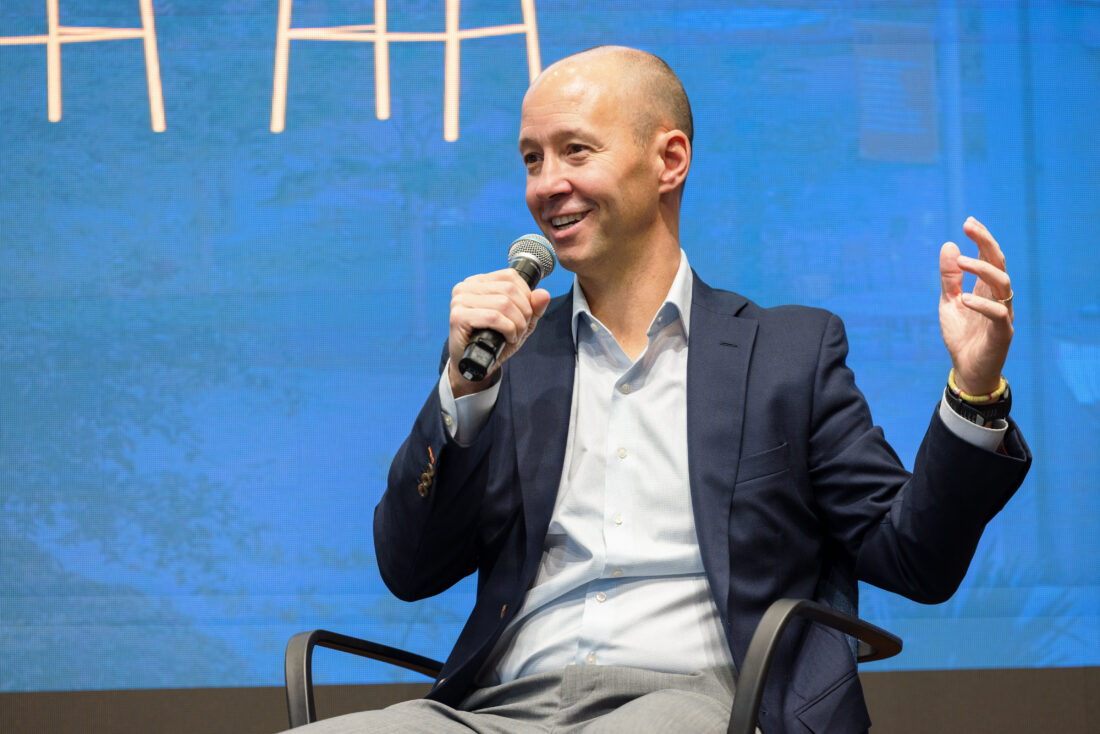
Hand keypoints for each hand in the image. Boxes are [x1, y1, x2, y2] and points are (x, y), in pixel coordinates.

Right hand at [447, 269, 551, 397]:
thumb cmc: (495, 341)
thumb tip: (544, 294)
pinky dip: (507, 329)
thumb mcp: (520, 322)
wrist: (476, 365)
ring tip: (514, 336)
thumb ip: (534, 308)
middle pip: (509, 290)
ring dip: (517, 324)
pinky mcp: (458, 316)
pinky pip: (493, 317)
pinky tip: (507, 338)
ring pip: (503, 303)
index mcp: (479, 282)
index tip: (526, 315)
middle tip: (520, 330)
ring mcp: (460, 300)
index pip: (510, 276)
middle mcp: (466, 287)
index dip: (526, 296)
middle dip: (524, 313)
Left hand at [939, 217, 1013, 395]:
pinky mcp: (1002, 333)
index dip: (982, 239)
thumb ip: (949, 278)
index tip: (968, 222)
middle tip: (969, 227)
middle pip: (999, 263)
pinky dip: (982, 304)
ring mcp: (1002, 314)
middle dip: (986, 243)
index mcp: (986, 288)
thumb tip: (950, 245)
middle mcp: (998, 297)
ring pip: (1003, 284)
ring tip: (961, 262)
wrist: (967, 369)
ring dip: (982, 270)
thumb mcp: (949, 302)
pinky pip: (998, 315)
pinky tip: (964, 298)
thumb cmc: (962, 335)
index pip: (989, 257)